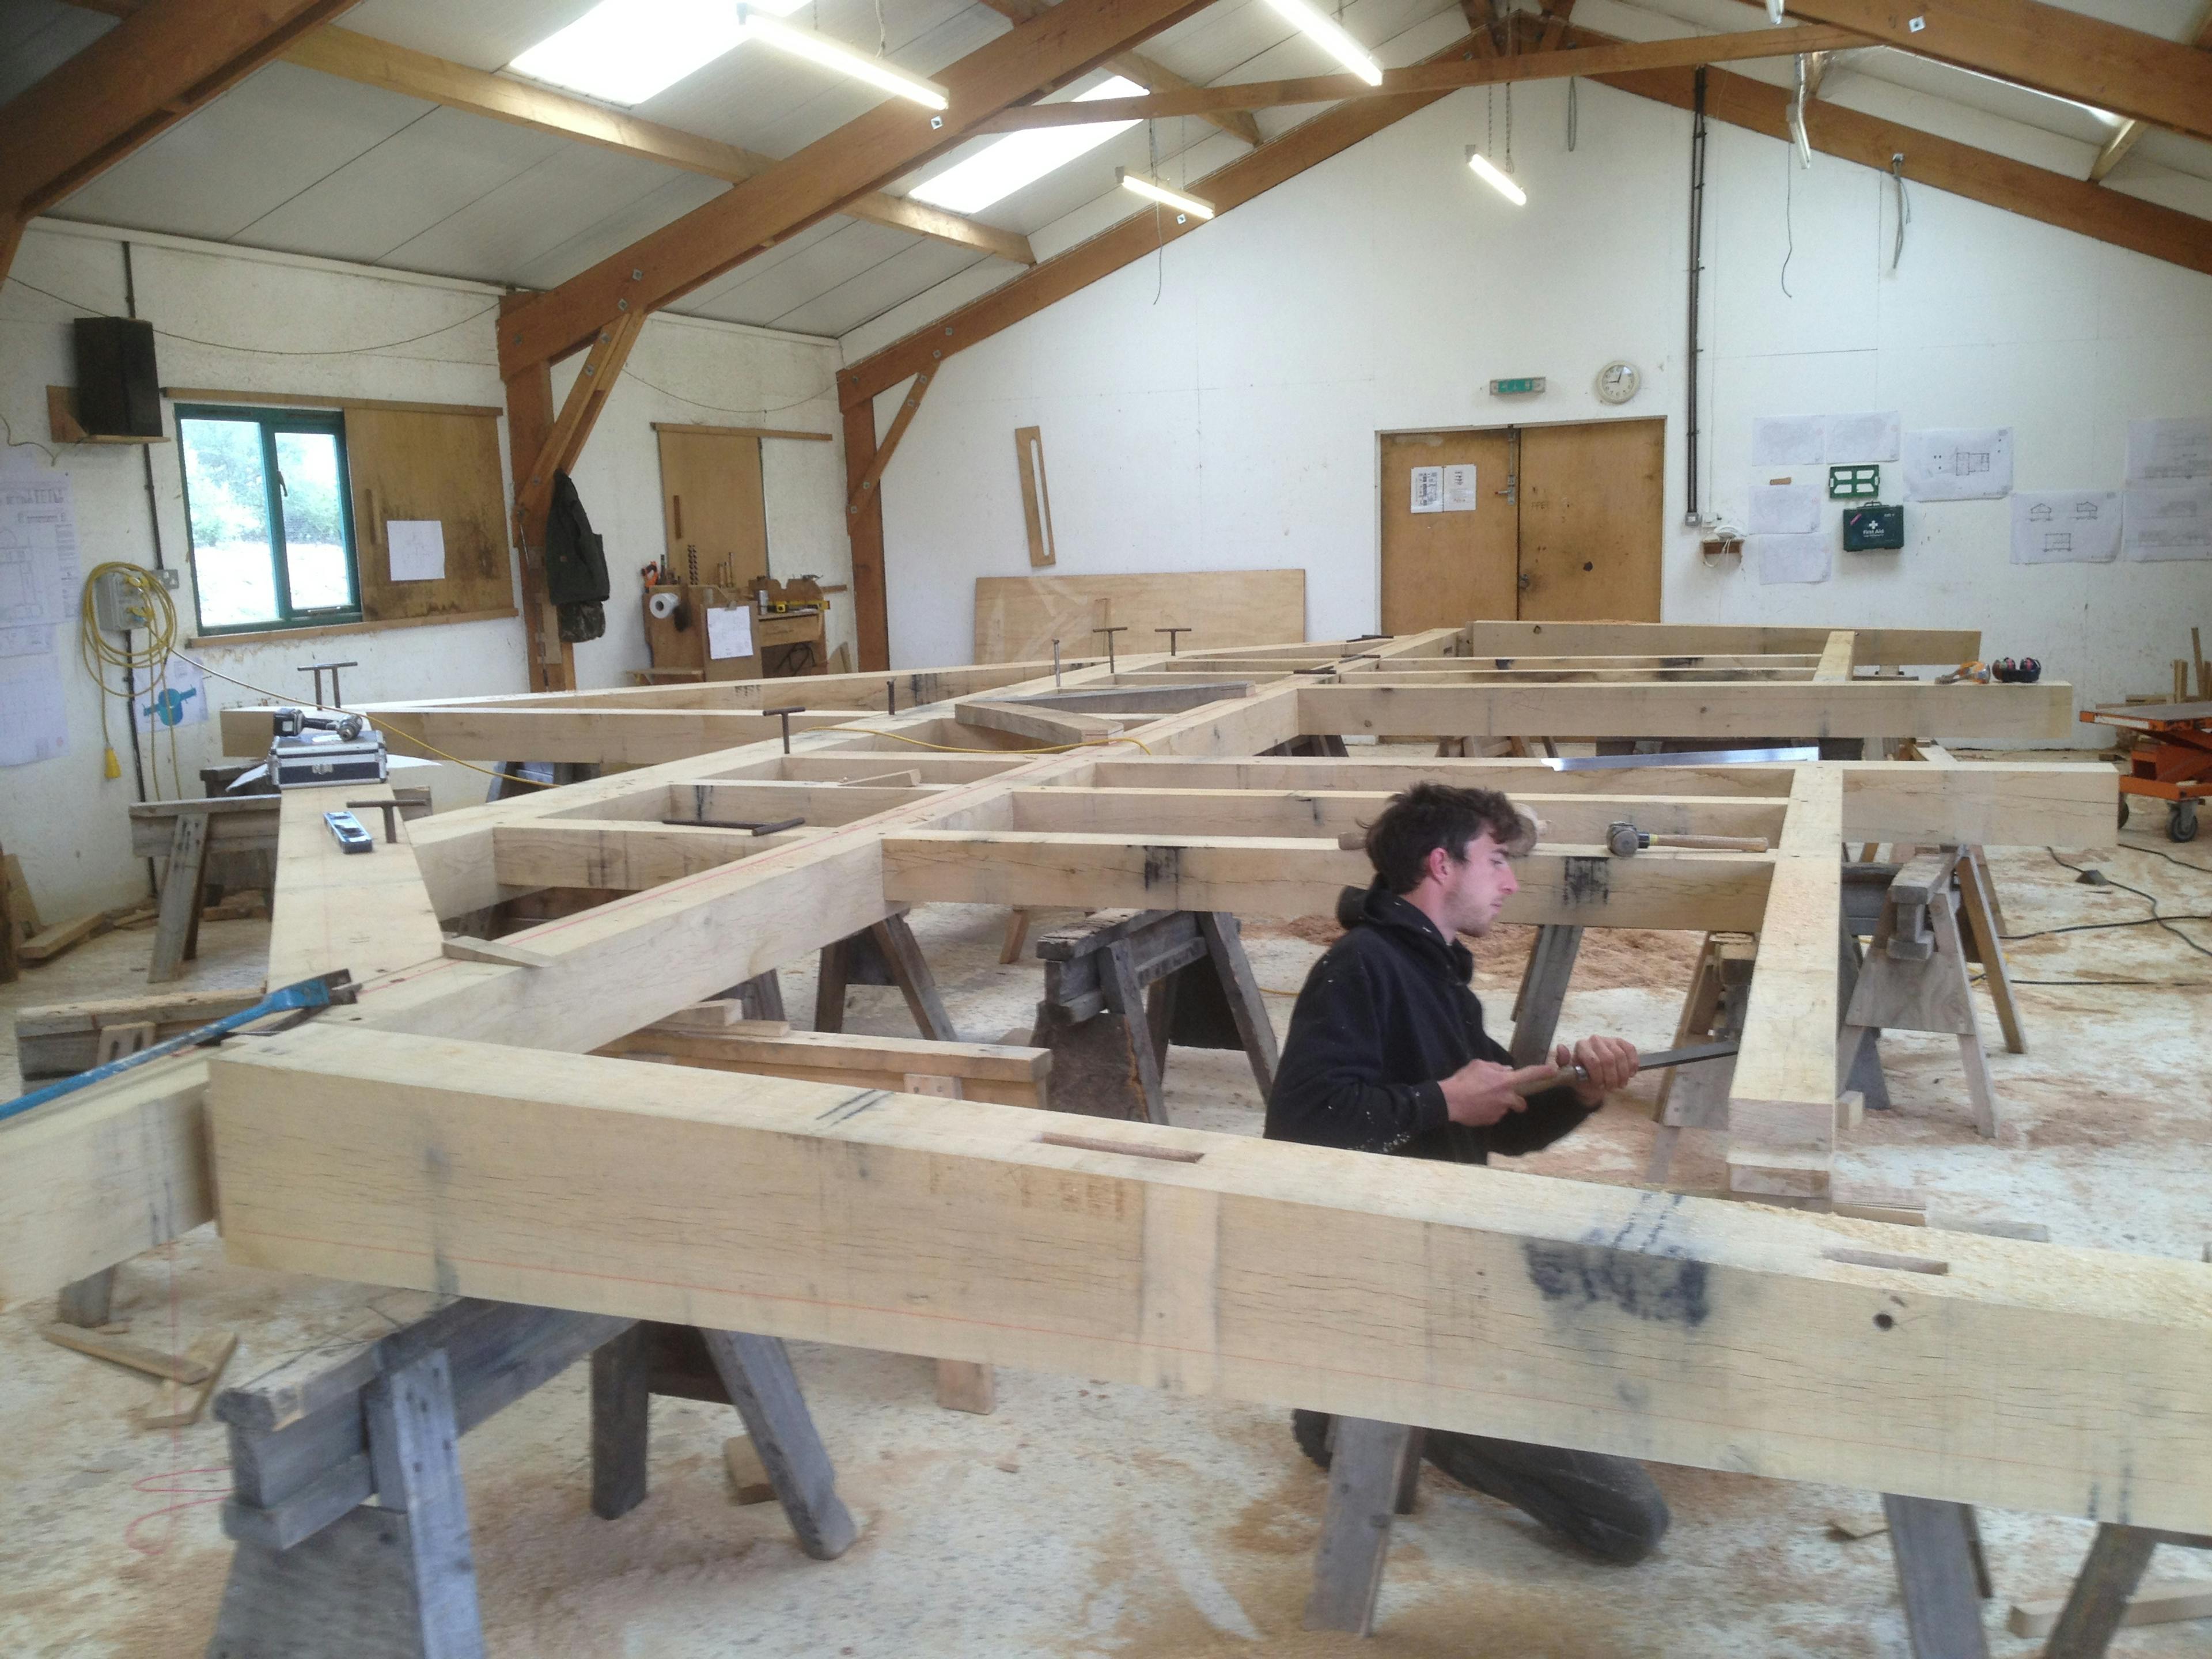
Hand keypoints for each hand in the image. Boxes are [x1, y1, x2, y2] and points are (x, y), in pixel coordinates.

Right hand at [1438, 1058, 1555, 1127]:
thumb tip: (1506, 1071)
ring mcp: (1500, 1111)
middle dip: (1516, 1100)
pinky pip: (1495, 1115)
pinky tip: (1477, 1106)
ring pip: (1505, 1108)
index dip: (1543, 1072)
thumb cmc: (1464, 1080)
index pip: (1529, 1075)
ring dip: (1499, 1104)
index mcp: (1505, 1081)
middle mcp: (1507, 1098)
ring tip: (1482, 1099)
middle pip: (1521, 1102)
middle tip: (1503, 1095)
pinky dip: (1489, 1111)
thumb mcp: (1479, 1065)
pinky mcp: (1491, 1121)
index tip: (1553, 1070)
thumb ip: (1496, 1068)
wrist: (1449, 1101)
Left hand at [1560, 1036, 1637, 1104]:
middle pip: (1609, 1060)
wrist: (1593, 1077)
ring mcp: (1609, 1040)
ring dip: (1623, 1074)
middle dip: (1612, 1078)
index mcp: (1581, 1046)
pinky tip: (1630, 1074)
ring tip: (1620, 1084)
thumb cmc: (1582, 1077)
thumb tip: (1561, 1047)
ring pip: (1621, 1057)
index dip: (1599, 1076)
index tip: (1599, 1086)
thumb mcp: (1570, 1074)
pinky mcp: (1621, 1042)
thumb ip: (1563, 1062)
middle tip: (1612, 1088)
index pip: (1594, 1061)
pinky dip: (1632, 1065)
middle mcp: (1595, 1039)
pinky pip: (1631, 1051)